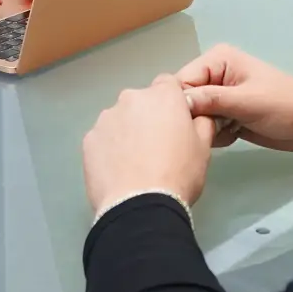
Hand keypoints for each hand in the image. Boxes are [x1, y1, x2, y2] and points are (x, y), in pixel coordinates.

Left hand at [82, 75, 218, 212]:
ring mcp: (106, 118)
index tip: (175, 125)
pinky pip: (103, 139)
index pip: (168, 85)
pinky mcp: (88, 140)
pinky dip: (109, 150)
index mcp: (162, 95)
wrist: (140, 206)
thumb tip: (197, 116)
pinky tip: (118, 171)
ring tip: (135, 164)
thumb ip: (202, 123)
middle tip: (156, 148)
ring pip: (120, 120)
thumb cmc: (179, 173)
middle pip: (141, 102)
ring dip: (127, 133)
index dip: (172, 104)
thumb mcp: (204, 148)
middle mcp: (131, 98)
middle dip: (148, 118)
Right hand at [176, 45, 292, 152]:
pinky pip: (207, 127)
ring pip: (194, 117)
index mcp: (218, 61)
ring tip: (227, 131)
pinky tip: (233, 136)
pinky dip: (216, 136)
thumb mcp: (246, 102)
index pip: (181, 81)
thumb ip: (210, 100)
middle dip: (195, 119)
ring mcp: (220, 97)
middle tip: (214, 129)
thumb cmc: (284, 106)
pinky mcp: (227, 115)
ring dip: (207, 129)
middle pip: (185, 100)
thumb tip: (176, 103)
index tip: (187, 125)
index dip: (180, 104)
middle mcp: (214, 76)